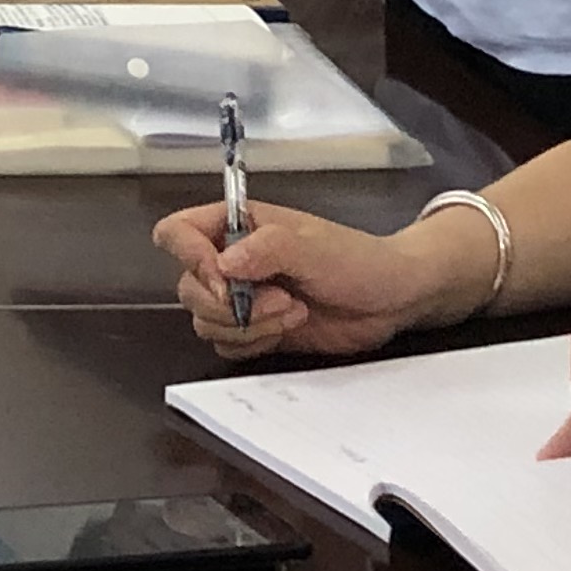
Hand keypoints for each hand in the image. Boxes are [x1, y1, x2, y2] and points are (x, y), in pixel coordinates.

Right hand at [158, 198, 480, 360]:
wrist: (393, 299)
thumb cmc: (357, 260)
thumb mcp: (313, 246)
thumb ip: (267, 248)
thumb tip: (223, 263)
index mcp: (236, 226)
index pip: (178, 234)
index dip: (189, 258)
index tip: (224, 280)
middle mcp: (230, 261)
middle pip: (188, 286)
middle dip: (229, 304)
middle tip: (279, 300)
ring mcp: (241, 298)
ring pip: (205, 321)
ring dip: (247, 325)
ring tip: (292, 312)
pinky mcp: (255, 330)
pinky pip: (226, 345)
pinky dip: (251, 343)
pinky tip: (286, 330)